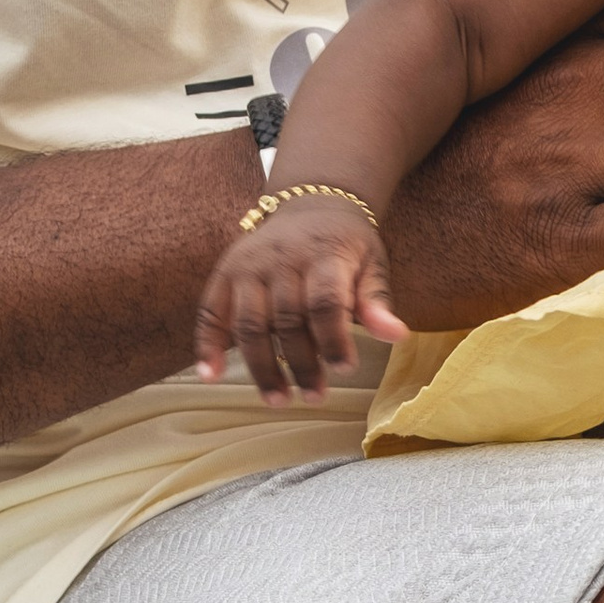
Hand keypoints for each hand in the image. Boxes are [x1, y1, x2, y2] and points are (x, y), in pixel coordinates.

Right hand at [196, 196, 408, 402]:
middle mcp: (280, 259)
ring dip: (261, 367)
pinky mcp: (224, 274)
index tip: (345, 369)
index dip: (333, 339)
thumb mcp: (372, 264)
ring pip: (249, 324)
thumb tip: (395, 336)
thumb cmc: (346, 245)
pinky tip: (209, 375)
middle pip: (287, 319)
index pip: (325, 302)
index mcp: (323, 255)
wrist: (312, 203)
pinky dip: (207, 345)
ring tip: (278, 399)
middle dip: (301, 363)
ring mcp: (248, 267)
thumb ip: (378, 301)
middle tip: (315, 396)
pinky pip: (209, 312)